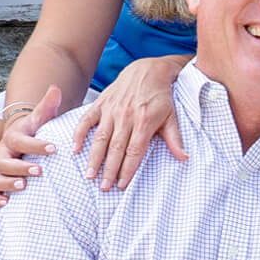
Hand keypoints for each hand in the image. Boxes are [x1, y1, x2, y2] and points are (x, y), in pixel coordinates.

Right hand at [0, 87, 62, 206]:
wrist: (17, 146)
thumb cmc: (32, 134)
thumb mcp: (40, 120)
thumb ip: (47, 106)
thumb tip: (55, 88)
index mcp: (13, 138)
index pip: (21, 140)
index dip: (37, 145)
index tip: (54, 148)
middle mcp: (2, 154)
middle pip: (4, 161)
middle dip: (21, 166)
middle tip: (39, 171)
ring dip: (8, 183)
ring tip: (24, 186)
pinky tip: (7, 202)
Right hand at [66, 53, 186, 190]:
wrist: (148, 71)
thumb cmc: (161, 97)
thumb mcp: (172, 117)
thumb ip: (174, 139)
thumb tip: (184, 158)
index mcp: (144, 122)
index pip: (134, 151)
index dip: (127, 169)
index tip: (121, 185)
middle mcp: (126, 117)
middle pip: (116, 149)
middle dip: (109, 170)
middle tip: (103, 187)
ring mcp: (111, 110)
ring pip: (100, 138)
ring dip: (94, 158)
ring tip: (89, 175)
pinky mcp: (101, 103)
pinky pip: (86, 120)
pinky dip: (79, 134)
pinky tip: (75, 150)